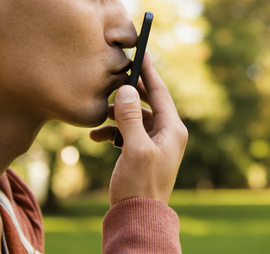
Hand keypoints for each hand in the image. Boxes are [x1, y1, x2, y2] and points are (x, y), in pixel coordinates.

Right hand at [89, 50, 187, 205]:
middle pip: (147, 101)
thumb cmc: (140, 186)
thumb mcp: (134, 149)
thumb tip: (126, 89)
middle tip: (112, 78)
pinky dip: (113, 131)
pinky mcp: (143, 153)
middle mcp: (167, 133)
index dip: (148, 71)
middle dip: (128, 91)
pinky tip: (96, 135)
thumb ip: (129, 117)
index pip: (160, 91)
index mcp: (172, 129)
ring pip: (135, 116)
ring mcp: (155, 143)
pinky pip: (128, 132)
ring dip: (117, 113)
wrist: (138, 218)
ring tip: (99, 113)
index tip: (140, 51)